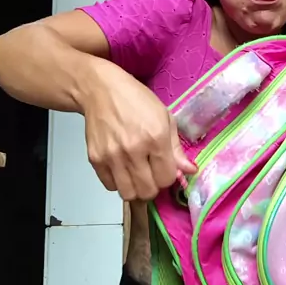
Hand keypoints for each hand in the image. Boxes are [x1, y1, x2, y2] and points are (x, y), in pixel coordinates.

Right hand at [81, 60, 195, 200]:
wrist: (100, 90)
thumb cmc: (135, 100)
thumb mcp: (164, 117)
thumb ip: (176, 148)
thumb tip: (190, 170)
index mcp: (156, 138)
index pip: (167, 178)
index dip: (168, 176)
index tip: (164, 168)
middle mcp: (134, 150)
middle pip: (148, 191)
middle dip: (153, 186)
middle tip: (151, 173)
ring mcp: (112, 156)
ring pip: (128, 194)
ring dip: (135, 188)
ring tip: (136, 174)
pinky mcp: (95, 159)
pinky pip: (110, 186)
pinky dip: (117, 182)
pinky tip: (121, 168)